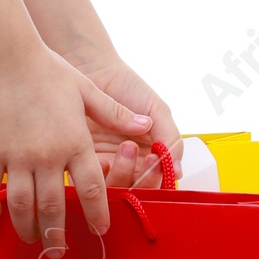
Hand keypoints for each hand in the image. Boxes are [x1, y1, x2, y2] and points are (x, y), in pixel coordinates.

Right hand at [0, 47, 156, 255]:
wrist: (5, 53)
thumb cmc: (48, 68)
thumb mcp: (88, 90)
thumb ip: (116, 114)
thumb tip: (146, 128)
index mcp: (75, 142)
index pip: (93, 187)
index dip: (98, 212)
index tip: (99, 229)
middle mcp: (48, 154)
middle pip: (55, 206)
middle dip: (58, 234)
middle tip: (59, 251)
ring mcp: (17, 155)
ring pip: (22, 204)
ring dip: (27, 226)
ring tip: (31, 238)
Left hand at [71, 53, 182, 190]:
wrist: (93, 69)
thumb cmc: (127, 87)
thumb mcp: (156, 110)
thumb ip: (170, 138)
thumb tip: (176, 171)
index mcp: (149, 155)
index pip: (157, 180)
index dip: (157, 176)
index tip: (156, 160)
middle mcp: (128, 163)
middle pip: (136, 189)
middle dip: (139, 178)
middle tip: (136, 152)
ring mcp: (105, 163)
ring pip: (115, 189)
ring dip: (120, 175)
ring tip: (124, 148)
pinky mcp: (82, 161)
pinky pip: (91, 180)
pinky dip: (97, 174)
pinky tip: (100, 159)